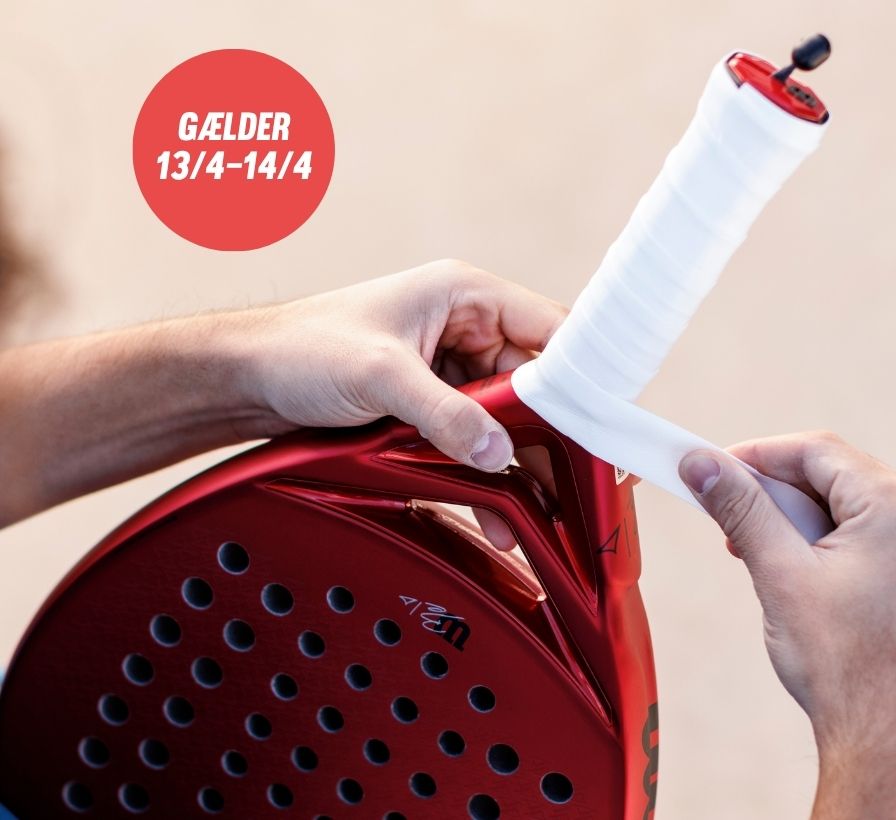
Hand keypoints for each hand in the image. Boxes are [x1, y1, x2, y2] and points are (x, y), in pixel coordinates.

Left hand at [239, 259, 566, 546]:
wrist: (248, 378)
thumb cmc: (303, 348)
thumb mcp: (378, 374)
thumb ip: (442, 412)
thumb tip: (497, 452)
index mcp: (464, 296)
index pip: (547, 328)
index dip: (580, 372)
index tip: (602, 420)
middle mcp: (464, 330)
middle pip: (533, 382)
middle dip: (550, 432)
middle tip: (575, 481)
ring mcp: (448, 370)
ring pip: (505, 417)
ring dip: (517, 461)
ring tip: (541, 509)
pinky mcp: (429, 405)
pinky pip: (472, 438)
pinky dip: (482, 471)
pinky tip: (494, 511)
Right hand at [679, 433, 895, 818]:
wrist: (882, 735)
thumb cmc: (849, 666)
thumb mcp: (780, 574)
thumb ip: (741, 510)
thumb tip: (702, 466)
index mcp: (892, 509)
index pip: (815, 450)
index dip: (758, 454)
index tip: (714, 468)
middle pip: (825, 473)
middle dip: (768, 488)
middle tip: (723, 509)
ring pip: (834, 502)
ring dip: (784, 515)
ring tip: (748, 546)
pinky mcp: (893, 570)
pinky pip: (847, 531)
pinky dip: (807, 538)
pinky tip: (780, 562)